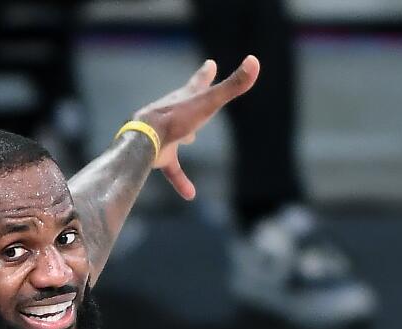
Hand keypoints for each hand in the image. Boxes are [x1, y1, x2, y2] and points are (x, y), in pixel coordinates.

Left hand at [133, 55, 259, 200]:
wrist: (146, 139)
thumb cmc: (177, 119)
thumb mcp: (210, 101)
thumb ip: (233, 85)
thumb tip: (255, 61)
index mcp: (187, 99)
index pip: (199, 82)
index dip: (206, 73)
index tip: (210, 64)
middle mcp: (175, 114)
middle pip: (186, 103)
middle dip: (193, 97)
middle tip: (197, 91)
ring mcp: (167, 134)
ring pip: (179, 134)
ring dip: (186, 135)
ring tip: (191, 138)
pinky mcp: (161, 155)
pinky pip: (174, 169)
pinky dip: (181, 180)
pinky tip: (190, 194)